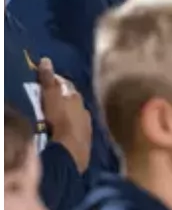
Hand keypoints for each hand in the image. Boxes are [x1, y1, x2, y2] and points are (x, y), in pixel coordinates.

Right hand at [37, 58, 90, 172]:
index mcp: (77, 99)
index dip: (57, 86)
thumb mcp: (51, 100)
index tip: (48, 86)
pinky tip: (63, 134)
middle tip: (49, 104)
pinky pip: (76, 131)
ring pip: (76, 117)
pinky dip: (70, 129)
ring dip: (67, 117)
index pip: (66, 88)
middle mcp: (85, 110)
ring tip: (54, 120)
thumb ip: (49, 81)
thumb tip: (46, 60)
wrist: (70, 150)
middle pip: (72, 103)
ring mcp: (87, 125)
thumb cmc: (60, 121)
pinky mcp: (85, 140)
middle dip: (63, 102)